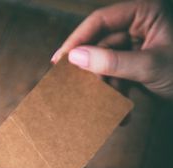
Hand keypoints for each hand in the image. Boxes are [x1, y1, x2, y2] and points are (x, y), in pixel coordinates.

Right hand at [51, 0, 172, 98]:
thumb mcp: (149, 66)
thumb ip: (112, 61)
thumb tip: (75, 58)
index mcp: (145, 12)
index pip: (101, 20)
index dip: (78, 39)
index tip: (60, 60)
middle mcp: (140, 26)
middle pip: (102, 42)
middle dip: (92, 67)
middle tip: (71, 85)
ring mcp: (140, 47)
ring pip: (109, 62)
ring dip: (106, 86)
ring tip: (103, 103)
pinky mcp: (140, 66)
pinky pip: (120, 76)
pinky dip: (118, 94)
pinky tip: (122, 111)